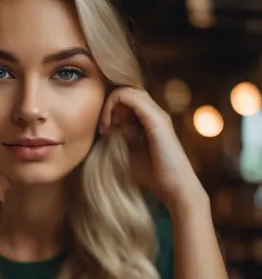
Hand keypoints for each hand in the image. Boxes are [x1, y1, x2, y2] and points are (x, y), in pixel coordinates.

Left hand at [100, 87, 204, 211]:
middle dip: (109, 104)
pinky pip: (130, 96)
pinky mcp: (155, 119)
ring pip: (128, 89)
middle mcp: (155, 112)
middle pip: (127, 90)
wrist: (176, 189)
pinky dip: (114, 105)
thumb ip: (123, 138)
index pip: (127, 99)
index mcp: (150, 119)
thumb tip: (110, 127)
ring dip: (110, 104)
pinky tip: (109, 126)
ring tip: (105, 126)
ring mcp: (157, 114)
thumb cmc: (155, 177)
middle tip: (103, 127)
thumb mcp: (132, 154)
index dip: (110, 109)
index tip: (103, 130)